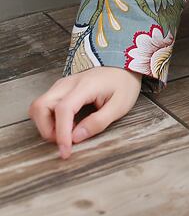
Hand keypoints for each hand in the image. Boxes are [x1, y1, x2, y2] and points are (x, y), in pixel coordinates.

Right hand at [28, 67, 143, 158]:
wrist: (123, 64)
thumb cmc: (123, 84)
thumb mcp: (120, 105)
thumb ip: (98, 122)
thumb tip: (76, 137)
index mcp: (85, 86)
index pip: (63, 109)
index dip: (61, 134)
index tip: (66, 151)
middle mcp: (68, 83)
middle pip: (40, 106)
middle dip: (46, 129)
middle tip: (64, 141)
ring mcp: (62, 84)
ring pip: (38, 106)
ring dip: (45, 125)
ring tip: (65, 133)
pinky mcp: (60, 89)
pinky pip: (44, 105)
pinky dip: (48, 119)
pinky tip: (64, 125)